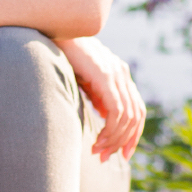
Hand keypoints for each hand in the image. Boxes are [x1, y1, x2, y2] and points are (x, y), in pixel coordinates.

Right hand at [57, 36, 145, 162]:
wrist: (54, 34)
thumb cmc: (65, 57)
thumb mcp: (85, 80)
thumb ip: (98, 96)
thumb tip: (106, 116)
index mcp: (120, 74)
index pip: (137, 110)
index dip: (133, 134)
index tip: (122, 154)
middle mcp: (122, 74)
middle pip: (137, 116)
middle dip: (124, 142)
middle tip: (105, 158)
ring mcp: (116, 74)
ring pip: (128, 117)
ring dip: (114, 139)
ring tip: (97, 151)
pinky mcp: (105, 77)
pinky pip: (117, 111)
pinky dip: (111, 130)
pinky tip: (97, 140)